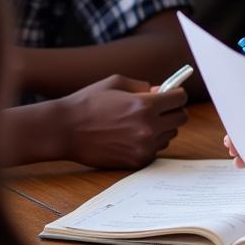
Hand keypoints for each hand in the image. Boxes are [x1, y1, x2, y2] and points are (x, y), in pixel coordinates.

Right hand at [57, 75, 187, 168]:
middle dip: (173, 111)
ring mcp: (142, 147)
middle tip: (160, 109)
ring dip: (162, 128)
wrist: (64, 130)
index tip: (171, 94)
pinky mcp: (135, 162)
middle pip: (181, 119)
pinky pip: (155, 150)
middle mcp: (148, 127)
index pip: (180, 99)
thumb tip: (162, 92)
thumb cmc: (88, 103)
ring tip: (140, 123)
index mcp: (145, 105)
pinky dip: (150, 143)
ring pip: (169, 135)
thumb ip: (144, 86)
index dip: (176, 94)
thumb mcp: (117, 83)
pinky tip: (132, 136)